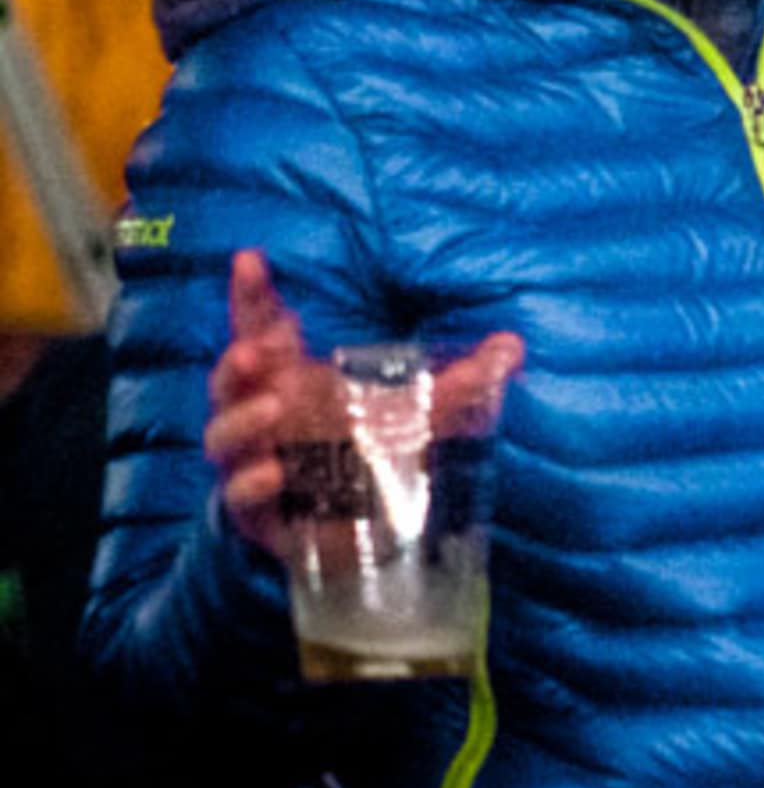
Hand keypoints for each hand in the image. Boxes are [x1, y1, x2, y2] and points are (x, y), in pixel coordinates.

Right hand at [205, 254, 518, 558]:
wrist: (356, 529)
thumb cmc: (372, 454)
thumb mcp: (419, 414)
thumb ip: (463, 382)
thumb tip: (514, 346)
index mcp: (292, 378)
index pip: (261, 329)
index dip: (251, 294)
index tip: (250, 258)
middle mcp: (262, 414)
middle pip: (231, 380)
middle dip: (237, 362)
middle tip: (260, 351)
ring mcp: (252, 461)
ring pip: (224, 435)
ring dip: (243, 420)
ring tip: (276, 408)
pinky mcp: (257, 511)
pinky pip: (240, 496)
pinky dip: (252, 484)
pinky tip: (275, 474)